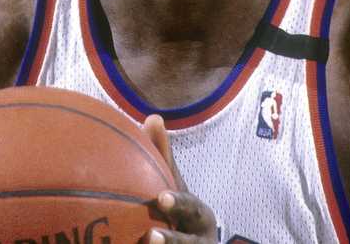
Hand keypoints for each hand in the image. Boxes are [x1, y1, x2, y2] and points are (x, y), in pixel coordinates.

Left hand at [142, 114, 218, 243]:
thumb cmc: (179, 211)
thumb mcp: (176, 185)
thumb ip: (165, 157)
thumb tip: (152, 117)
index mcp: (200, 217)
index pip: (192, 209)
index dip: (178, 205)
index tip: (160, 199)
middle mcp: (199, 242)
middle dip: (171, 242)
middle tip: (148, 237)